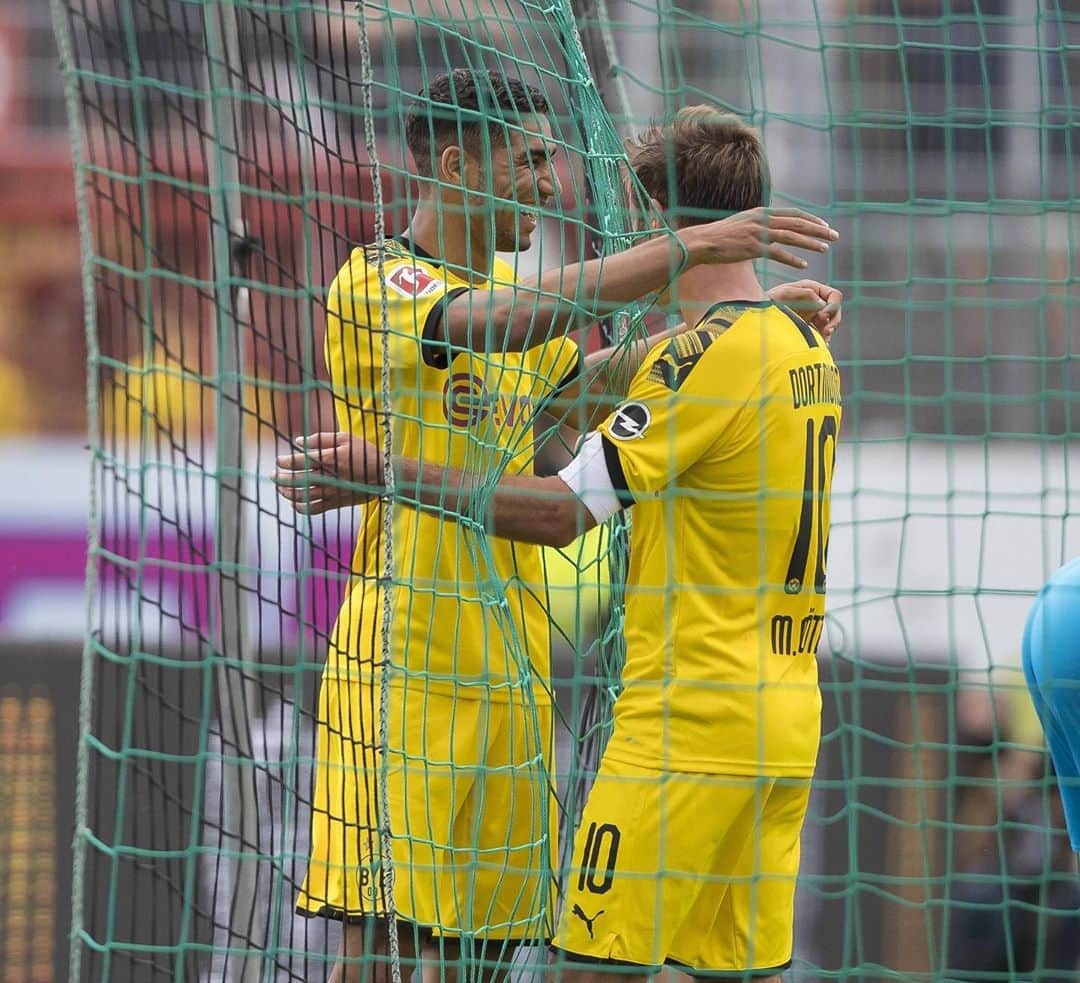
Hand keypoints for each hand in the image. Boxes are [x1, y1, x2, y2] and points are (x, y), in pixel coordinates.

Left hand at [272, 431, 383, 514]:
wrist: (385, 475)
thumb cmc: (365, 453)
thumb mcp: (345, 438)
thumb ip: (320, 438)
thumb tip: (298, 441)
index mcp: (329, 459)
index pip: (300, 461)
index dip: (285, 461)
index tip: (278, 460)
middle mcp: (328, 477)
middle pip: (296, 480)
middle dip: (280, 478)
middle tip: (272, 475)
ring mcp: (332, 492)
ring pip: (301, 497)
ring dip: (287, 493)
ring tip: (281, 488)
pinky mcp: (336, 503)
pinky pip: (313, 510)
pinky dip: (299, 507)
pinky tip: (294, 502)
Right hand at [682, 207, 837, 269]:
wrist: (702, 242)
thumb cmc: (720, 237)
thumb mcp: (742, 224)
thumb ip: (757, 225)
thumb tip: (768, 231)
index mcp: (761, 212)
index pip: (793, 213)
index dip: (811, 219)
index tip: (825, 226)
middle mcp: (762, 220)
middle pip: (798, 223)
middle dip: (819, 230)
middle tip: (835, 236)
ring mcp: (758, 233)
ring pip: (792, 236)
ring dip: (811, 243)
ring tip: (825, 249)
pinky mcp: (752, 248)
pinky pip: (777, 253)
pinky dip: (792, 259)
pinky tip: (803, 265)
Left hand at [768, 279, 842, 340]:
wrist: (759, 316)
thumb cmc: (769, 301)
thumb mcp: (784, 293)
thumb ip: (804, 293)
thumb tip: (822, 303)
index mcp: (813, 289)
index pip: (834, 295)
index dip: (832, 306)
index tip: (822, 317)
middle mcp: (815, 300)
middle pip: (835, 311)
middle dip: (834, 321)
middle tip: (826, 332)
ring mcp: (813, 313)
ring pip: (830, 323)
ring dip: (829, 332)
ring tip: (823, 340)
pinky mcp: (809, 326)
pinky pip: (822, 333)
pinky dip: (823, 339)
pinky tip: (820, 344)